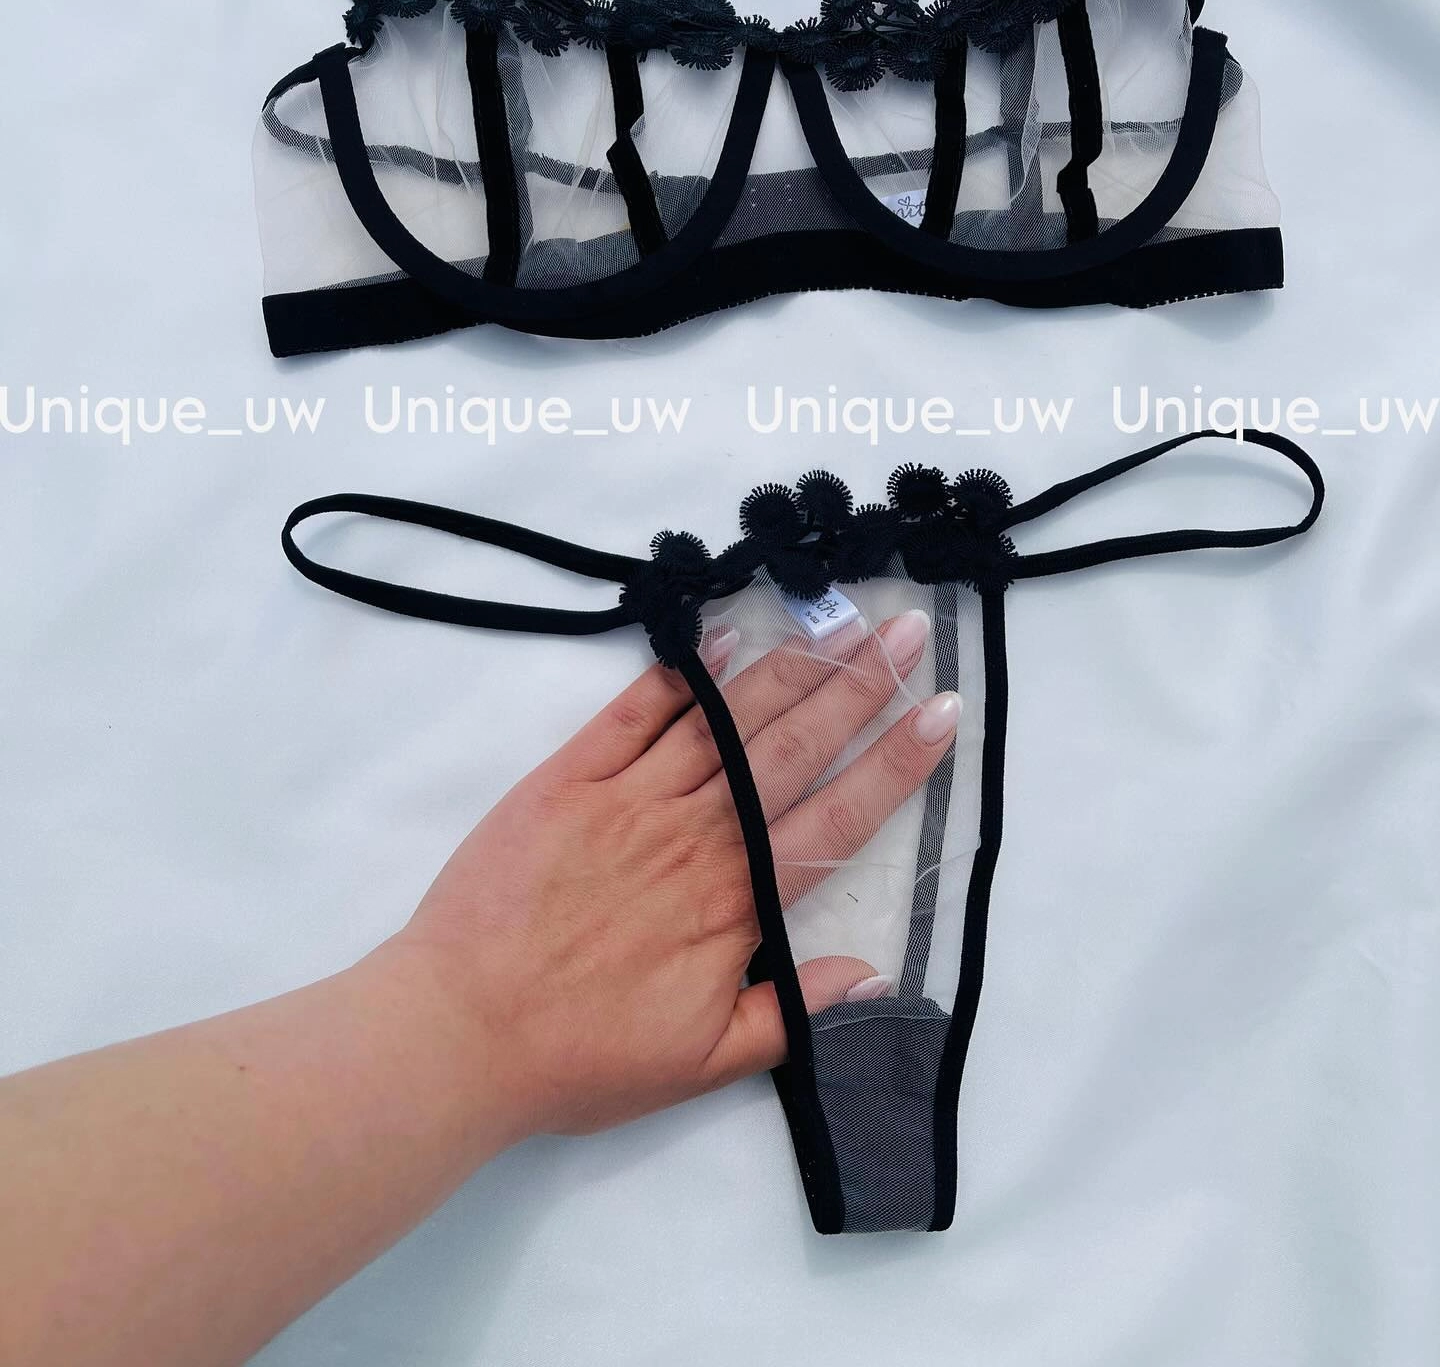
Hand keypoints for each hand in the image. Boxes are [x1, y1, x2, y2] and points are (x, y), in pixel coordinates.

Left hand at [391, 608, 960, 1141]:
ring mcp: (628, 799)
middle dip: (857, 686)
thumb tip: (873, 973)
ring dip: (788, 666)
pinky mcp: (566, 778)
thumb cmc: (580, 1057)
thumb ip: (792, 1015)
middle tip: (907, 629)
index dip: (895, 764)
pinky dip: (681, 673)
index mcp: (733, 903)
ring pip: (725, 720)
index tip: (941, 713)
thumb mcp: (701, 1062)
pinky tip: (723, 636)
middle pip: (790, 748)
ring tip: (839, 619)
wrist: (455, 1032)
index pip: (834, 819)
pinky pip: (633, 714)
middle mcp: (693, 837)